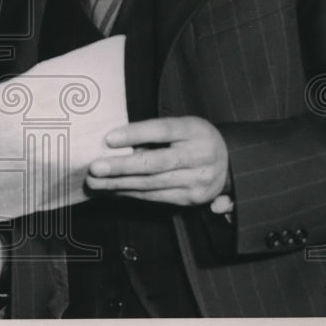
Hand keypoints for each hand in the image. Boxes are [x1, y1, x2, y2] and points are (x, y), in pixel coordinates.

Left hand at [86, 116, 228, 205]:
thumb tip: (114, 144)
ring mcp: (198, 181)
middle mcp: (200, 156)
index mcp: (195, 130)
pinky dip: (131, 194)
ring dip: (119, 184)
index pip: (162, 130)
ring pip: (152, 184)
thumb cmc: (194, 138)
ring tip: (95, 182)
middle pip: (156, 163)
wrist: (230, 163)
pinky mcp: (192, 199)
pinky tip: (113, 190)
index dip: (135, 134)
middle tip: (95, 168)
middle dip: (121, 167)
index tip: (108, 138)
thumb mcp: (183, 126)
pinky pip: (156, 197)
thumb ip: (155, 134)